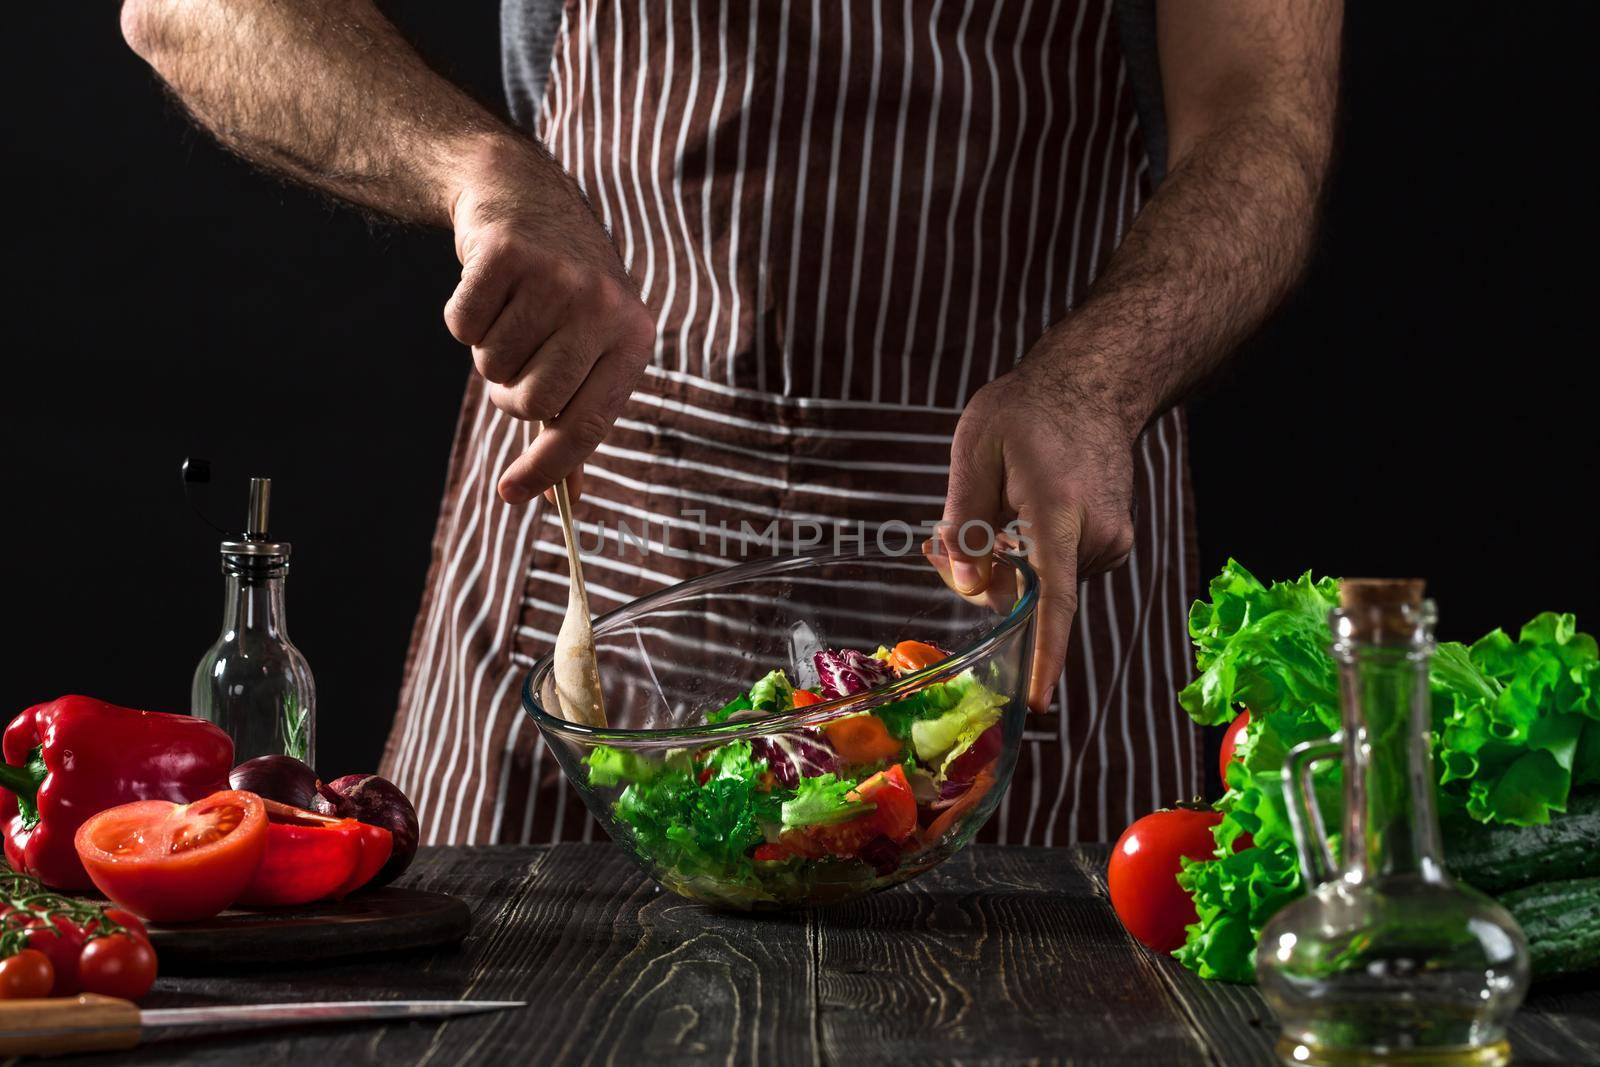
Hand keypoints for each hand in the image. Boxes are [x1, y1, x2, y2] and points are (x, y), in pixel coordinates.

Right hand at [444, 137, 654, 504]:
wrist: (525, 197)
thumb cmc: (558, 292)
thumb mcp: (586, 347)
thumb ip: (576, 418)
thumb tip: (567, 498)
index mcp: (634, 337)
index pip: (589, 423)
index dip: (550, 466)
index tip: (513, 495)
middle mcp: (603, 307)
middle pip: (534, 402)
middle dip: (510, 394)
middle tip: (515, 360)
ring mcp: (557, 278)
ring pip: (493, 366)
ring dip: (487, 350)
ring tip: (510, 311)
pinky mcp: (507, 255)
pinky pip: (462, 327)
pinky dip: (462, 317)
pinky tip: (488, 285)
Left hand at [939, 349, 1142, 712]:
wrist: (1094, 387)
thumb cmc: (1026, 413)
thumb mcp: (975, 451)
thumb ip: (964, 522)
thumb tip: (965, 585)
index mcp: (1059, 511)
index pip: (1053, 597)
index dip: (1043, 653)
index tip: (1036, 700)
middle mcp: (1095, 535)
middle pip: (1027, 596)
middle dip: (977, 582)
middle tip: (934, 544)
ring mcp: (1110, 543)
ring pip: (1040, 588)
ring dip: (1001, 569)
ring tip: (982, 518)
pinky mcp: (1112, 547)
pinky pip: (1056, 574)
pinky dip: (1027, 563)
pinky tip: (1013, 523)